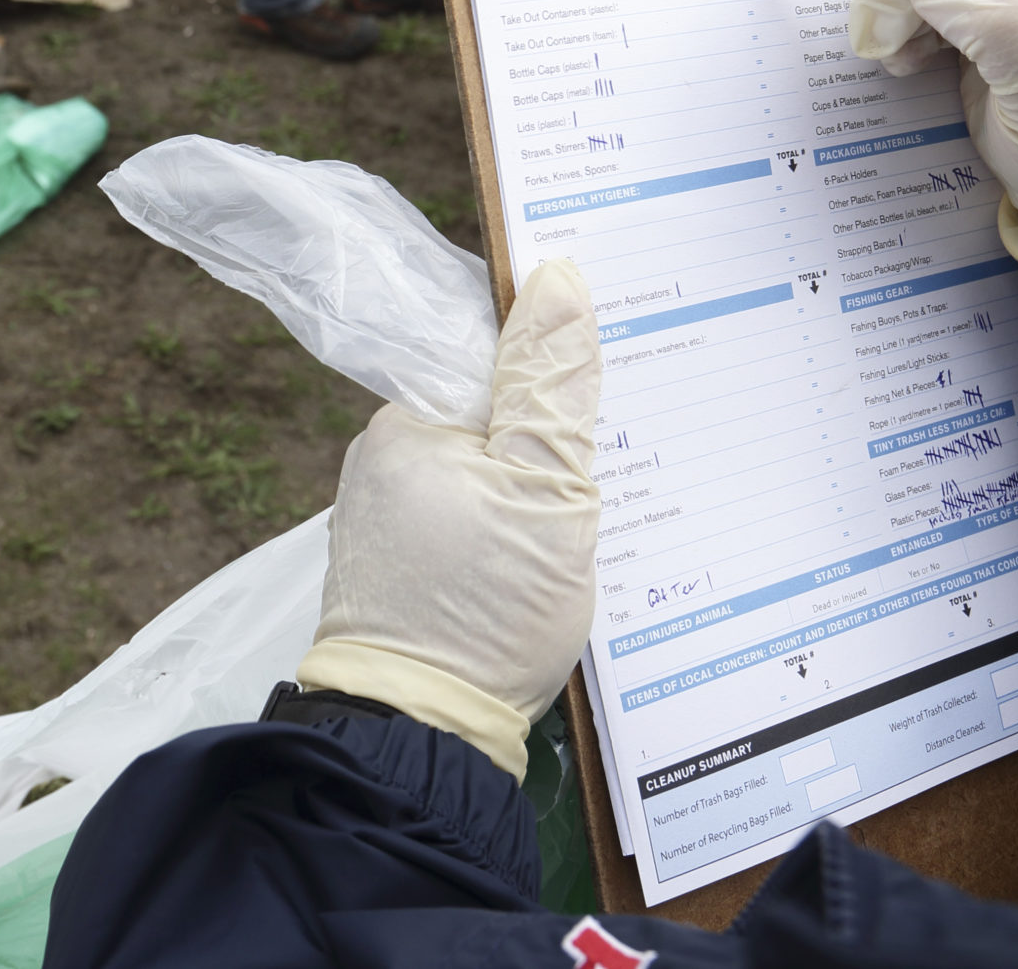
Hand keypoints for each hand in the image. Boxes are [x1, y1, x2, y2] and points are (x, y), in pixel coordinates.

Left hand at [296, 259, 601, 780]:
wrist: (418, 738)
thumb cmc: (479, 615)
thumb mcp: (544, 493)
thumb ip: (552, 386)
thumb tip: (556, 278)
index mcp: (410, 420)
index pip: (490, 349)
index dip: (557, 358)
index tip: (616, 373)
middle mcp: (389, 460)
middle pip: (492, 411)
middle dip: (554, 430)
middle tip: (629, 449)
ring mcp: (393, 518)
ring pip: (488, 471)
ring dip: (539, 488)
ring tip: (602, 513)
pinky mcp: (407, 570)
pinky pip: (474, 521)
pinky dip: (516, 532)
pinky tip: (556, 558)